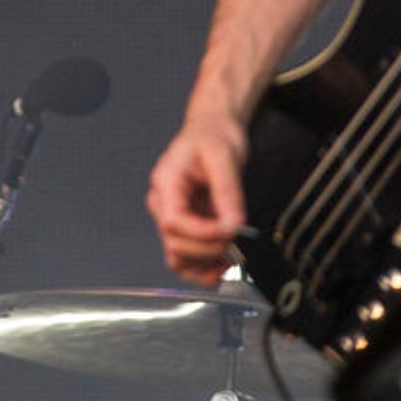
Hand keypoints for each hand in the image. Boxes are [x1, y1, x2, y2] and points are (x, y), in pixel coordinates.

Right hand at [145, 110, 249, 287]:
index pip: (173, 221)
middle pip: (176, 243)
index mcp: (167, 183)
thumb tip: (232, 225)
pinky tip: (221, 265)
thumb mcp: (224, 156)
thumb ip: (227, 192)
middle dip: (209, 247)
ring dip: (204, 263)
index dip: (201, 233)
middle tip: (237, 235)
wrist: (212, 130)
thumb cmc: (212, 137)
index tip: (229, 230)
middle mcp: (163, 203)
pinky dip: (201, 269)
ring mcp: (171, 218)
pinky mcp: (184, 227)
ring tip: (230, 255)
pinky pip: (184, 259)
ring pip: (178, 258)